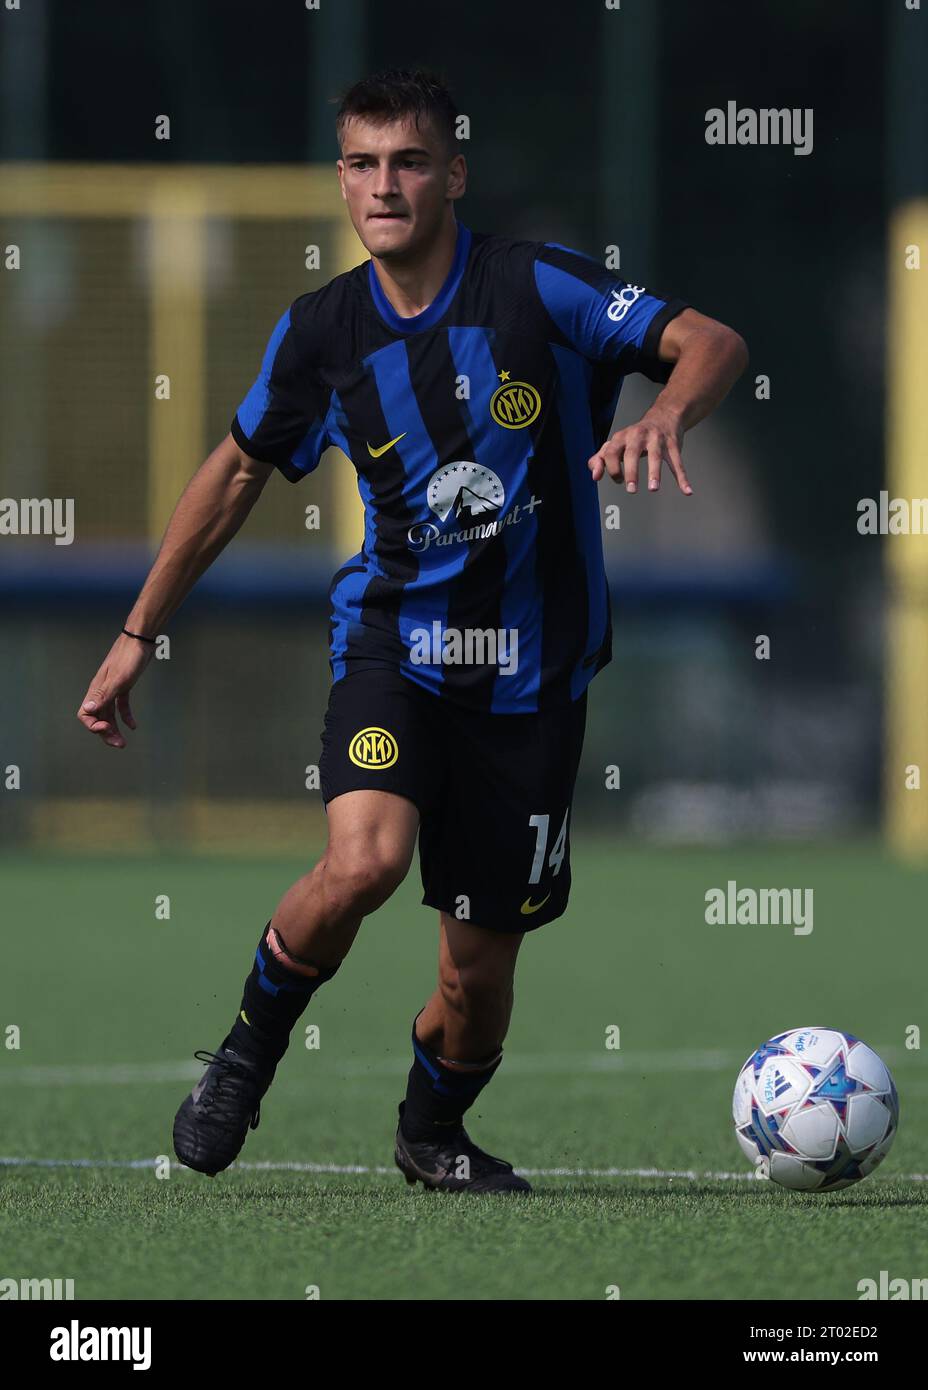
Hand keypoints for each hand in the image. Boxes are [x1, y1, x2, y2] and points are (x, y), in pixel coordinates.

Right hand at [77, 633, 154, 748]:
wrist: (140, 639)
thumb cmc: (129, 657)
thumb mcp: (119, 678)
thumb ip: (104, 694)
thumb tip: (88, 709)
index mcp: (97, 690)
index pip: (86, 714)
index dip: (94, 726)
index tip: (108, 729)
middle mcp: (102, 691)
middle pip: (98, 718)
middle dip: (106, 733)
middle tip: (120, 745)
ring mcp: (112, 688)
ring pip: (109, 714)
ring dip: (114, 729)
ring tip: (123, 742)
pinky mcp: (124, 685)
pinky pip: (121, 706)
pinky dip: (126, 717)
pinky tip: (134, 726)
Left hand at [588, 406, 691, 494]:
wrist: (664, 416)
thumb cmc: (636, 436)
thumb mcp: (617, 443)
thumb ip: (601, 458)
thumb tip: (594, 476)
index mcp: (622, 437)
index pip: (611, 452)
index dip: (610, 467)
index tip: (617, 480)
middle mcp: (638, 436)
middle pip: (632, 453)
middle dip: (630, 472)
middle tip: (631, 490)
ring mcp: (657, 439)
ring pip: (655, 456)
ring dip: (654, 472)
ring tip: (653, 488)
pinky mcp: (672, 444)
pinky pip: (677, 462)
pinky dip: (682, 477)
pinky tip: (686, 490)